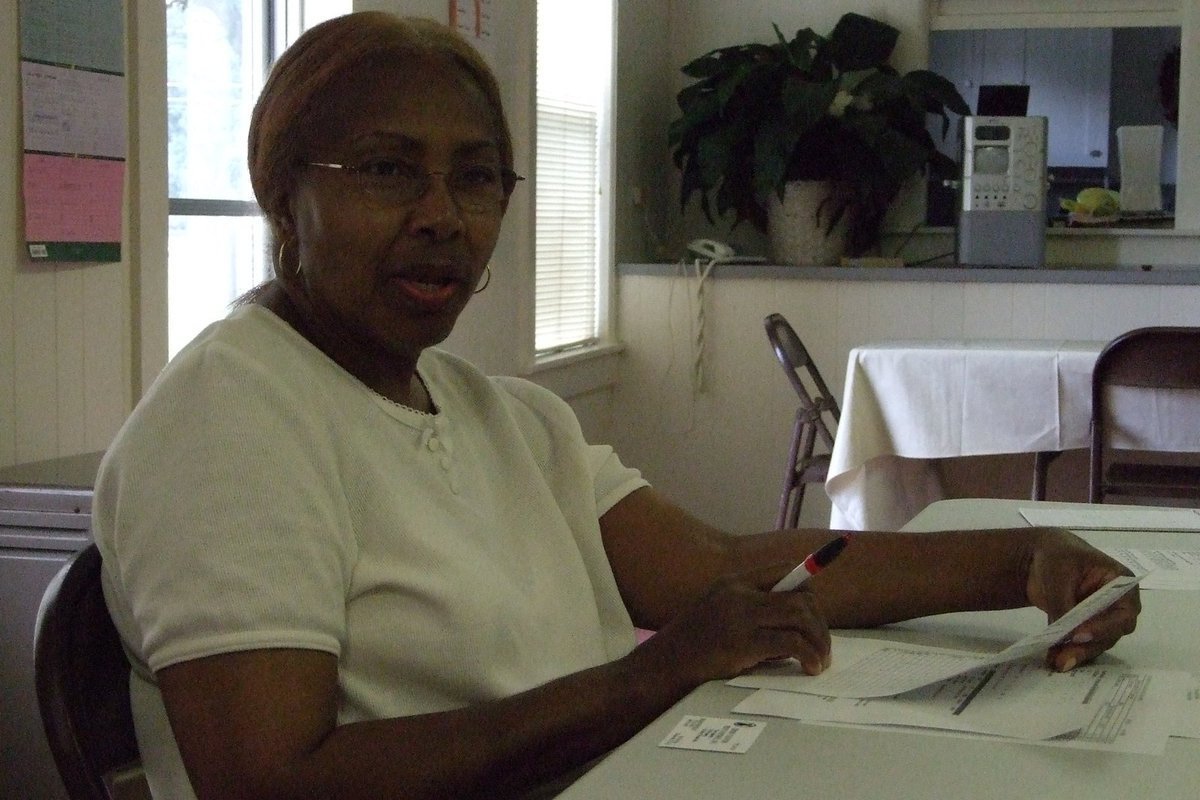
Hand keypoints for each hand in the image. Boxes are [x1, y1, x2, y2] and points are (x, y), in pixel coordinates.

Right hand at [626, 566, 830, 692]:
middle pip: (800, 594)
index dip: (810, 580)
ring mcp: (740, 616)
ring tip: (820, 660)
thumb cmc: (690, 648)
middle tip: (822, 646)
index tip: (821, 605)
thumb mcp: (717, 615)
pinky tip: (809, 667)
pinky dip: (807, 654)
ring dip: (819, 639)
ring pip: (801, 615)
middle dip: (819, 622)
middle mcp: (739, 592)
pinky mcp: (743, 642)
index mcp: (733, 582)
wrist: (661, 668)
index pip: (783, 570)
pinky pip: (791, 642)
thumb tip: (794, 623)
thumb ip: (748, 611)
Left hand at [1024, 528, 1139, 671]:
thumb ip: (1063, 602)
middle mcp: (1117, 604)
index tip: (1079, 634)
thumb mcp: (1059, 573)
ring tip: (1057, 662)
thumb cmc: (1057, 556)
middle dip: (1089, 646)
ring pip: (1097, 643)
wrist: (1039, 559)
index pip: (1123, 611)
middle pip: (1111, 632)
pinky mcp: (1084, 628)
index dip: (1104, 626)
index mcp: (1120, 582)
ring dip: (1078, 654)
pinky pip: (1081, 644)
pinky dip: (1067, 651)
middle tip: (1066, 657)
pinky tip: (1053, 659)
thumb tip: (1065, 633)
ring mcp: (1101, 618)